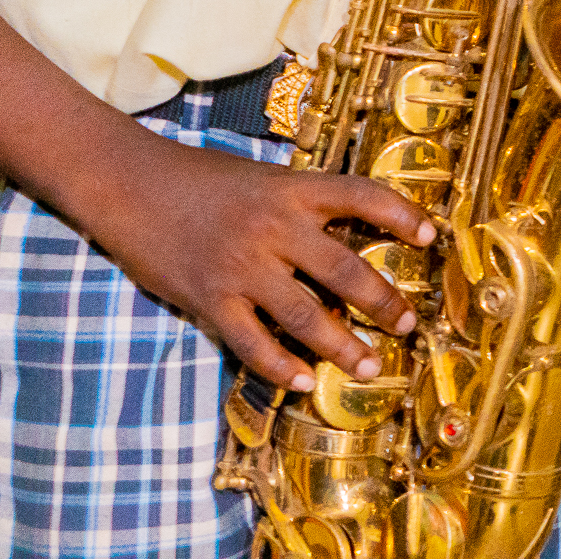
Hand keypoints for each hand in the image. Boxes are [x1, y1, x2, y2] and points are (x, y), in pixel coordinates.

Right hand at [89, 129, 433, 392]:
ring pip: (306, 314)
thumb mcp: (261, 177)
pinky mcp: (209, 298)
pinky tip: (303, 382)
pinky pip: (252, 342)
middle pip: (345, 269)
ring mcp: (242, 266)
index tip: (432, 237)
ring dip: (342, 345)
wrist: (129, 184)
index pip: (363, 196)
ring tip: (369, 365)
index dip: (402, 215)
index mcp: (293, 189)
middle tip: (408, 324)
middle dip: (383, 301)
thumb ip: (299, 203)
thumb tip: (347, 229)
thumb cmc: (198, 178)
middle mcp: (275, 227)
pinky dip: (280, 366)